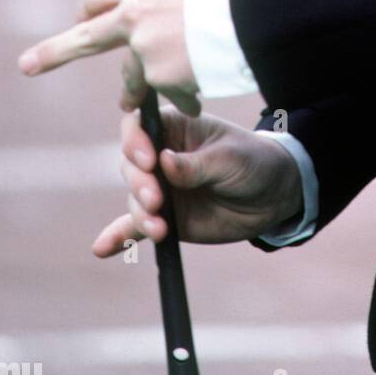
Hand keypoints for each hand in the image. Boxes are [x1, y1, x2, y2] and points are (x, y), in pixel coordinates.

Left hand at [18, 0, 214, 114]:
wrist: (250, 17)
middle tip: (27, 65)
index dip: (90, 10)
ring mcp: (142, 45)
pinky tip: (196, 97)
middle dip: (53, 52)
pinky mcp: (156, 74)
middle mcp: (133, 12)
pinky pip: (165, 92)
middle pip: (85, 35)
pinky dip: (181, 95)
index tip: (82, 18)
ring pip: (135, 76)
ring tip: (153, 101)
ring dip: (141, 89)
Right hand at [92, 107, 303, 256]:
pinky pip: (136, 227)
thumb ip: (196, 164)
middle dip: (139, 183)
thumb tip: (164, 162)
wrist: (273, 197)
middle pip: (131, 164)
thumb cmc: (253, 162)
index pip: (139, 125)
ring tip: (159, 228)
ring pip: (134, 198)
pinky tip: (102, 249)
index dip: (135, 140)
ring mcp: (161, 187)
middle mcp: (160, 155)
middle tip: (157, 199)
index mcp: (176, 127)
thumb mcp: (230, 159)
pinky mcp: (164, 217)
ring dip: (141, 213)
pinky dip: (120, 237)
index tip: (149, 159)